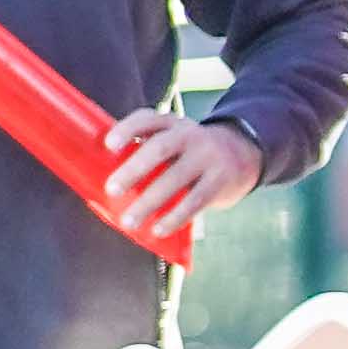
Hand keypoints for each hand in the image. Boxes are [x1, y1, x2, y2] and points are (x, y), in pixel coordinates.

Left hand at [101, 104, 260, 241]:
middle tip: (112, 190)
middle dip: (134, 169)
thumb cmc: (191, 153)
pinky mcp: (221, 179)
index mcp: (172, 123)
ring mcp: (208, 156)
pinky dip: (175, 217)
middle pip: (160, 148)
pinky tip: (159, 229)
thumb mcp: (174, 140)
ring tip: (129, 221)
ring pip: (176, 178)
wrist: (244, 153)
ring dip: (150, 201)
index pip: (147, 119)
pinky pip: (196, 200)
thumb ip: (147, 152)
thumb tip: (103, 182)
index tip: (109, 145)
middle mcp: (190, 134)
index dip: (127, 130)